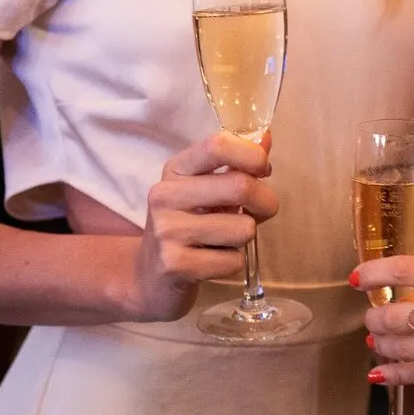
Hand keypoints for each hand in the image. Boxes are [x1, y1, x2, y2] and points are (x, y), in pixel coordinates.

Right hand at [121, 131, 278, 323]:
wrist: (147, 277)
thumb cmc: (186, 226)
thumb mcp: (203, 189)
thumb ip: (235, 164)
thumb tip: (266, 137)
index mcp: (175, 169)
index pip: (218, 145)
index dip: (252, 155)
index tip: (263, 170)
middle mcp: (166, 195)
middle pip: (241, 187)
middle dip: (265, 202)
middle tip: (259, 213)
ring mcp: (167, 231)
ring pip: (243, 229)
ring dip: (244, 238)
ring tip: (223, 240)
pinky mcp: (174, 265)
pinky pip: (233, 261)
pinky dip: (233, 264)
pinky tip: (211, 262)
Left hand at [358, 257, 413, 386]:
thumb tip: (409, 292)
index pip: (405, 270)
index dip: (373, 273)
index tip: (357, 277)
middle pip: (396, 314)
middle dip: (374, 317)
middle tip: (371, 316)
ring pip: (402, 348)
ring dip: (381, 345)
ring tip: (377, 341)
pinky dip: (394, 375)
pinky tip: (380, 372)